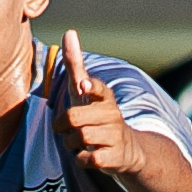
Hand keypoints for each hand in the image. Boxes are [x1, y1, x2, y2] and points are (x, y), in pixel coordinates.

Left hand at [53, 29, 140, 176]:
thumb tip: (69, 32)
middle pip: (75, 118)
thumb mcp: (86, 90)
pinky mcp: (115, 158)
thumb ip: (76, 63)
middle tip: (66, 129)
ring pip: (80, 139)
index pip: (99, 88)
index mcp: (104, 97)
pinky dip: (81, 159)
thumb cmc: (98, 115)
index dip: (91, 86)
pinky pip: (88, 159)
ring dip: (71, 143)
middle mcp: (112, 114)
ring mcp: (115, 136)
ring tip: (77, 142)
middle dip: (63, 125)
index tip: (84, 85)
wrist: (127, 150)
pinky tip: (87, 156)